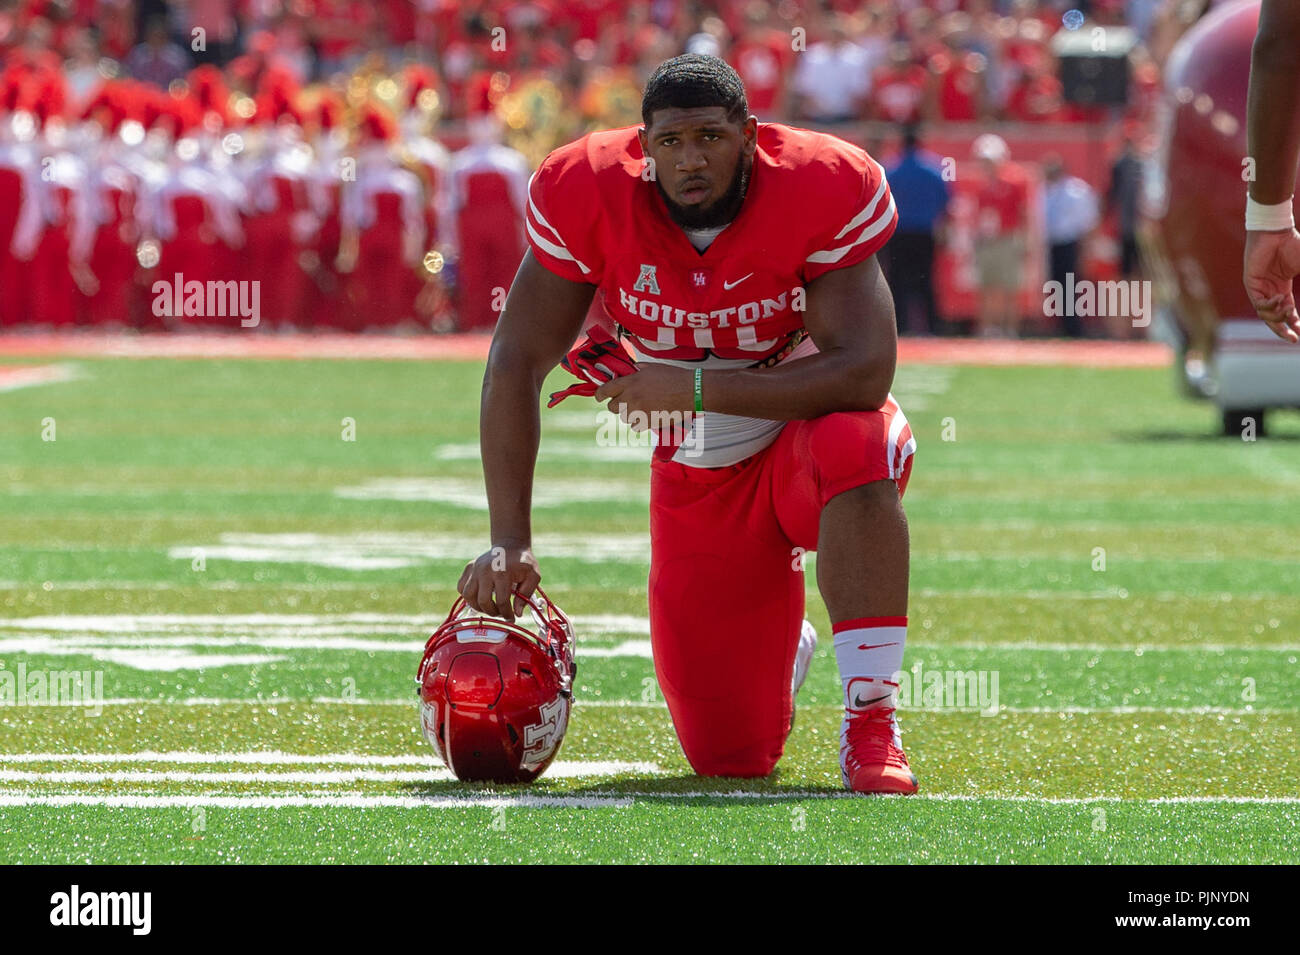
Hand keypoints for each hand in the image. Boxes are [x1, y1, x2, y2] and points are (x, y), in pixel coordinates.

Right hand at [457, 544, 540, 620]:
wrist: (510, 545)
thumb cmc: (523, 562)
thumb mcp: (533, 576)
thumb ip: (526, 594)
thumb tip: (517, 613)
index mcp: (502, 572)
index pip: (501, 601)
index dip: (506, 613)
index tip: (511, 618)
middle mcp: (485, 570)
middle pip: (483, 601)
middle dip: (492, 612)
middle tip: (500, 612)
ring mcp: (475, 569)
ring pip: (468, 596)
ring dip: (478, 606)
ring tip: (489, 607)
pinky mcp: (469, 568)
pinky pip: (461, 587)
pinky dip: (468, 596)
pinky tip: (479, 597)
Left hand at [594, 363, 695, 428]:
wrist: (690, 391)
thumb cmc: (674, 377)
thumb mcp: (653, 368)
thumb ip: (638, 370)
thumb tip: (633, 370)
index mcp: (630, 382)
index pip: (606, 389)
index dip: (599, 394)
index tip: (598, 397)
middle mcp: (631, 397)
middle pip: (612, 407)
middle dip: (616, 405)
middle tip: (625, 402)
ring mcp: (639, 411)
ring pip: (624, 418)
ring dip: (629, 414)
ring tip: (642, 408)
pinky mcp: (647, 422)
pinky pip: (635, 427)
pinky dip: (639, 423)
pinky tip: (648, 416)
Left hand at [1243, 228, 1299, 342]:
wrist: (1277, 232)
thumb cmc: (1293, 245)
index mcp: (1282, 289)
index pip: (1286, 313)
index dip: (1293, 323)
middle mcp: (1269, 291)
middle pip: (1273, 318)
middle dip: (1282, 330)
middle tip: (1293, 339)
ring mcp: (1259, 288)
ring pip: (1265, 313)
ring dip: (1278, 316)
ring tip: (1290, 312)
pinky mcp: (1250, 284)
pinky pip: (1258, 303)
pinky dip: (1269, 306)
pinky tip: (1279, 300)